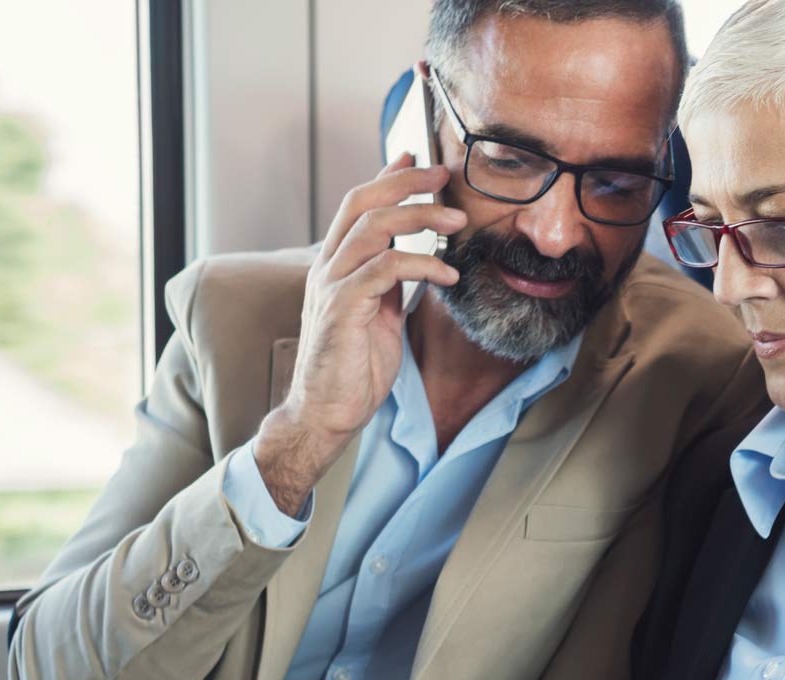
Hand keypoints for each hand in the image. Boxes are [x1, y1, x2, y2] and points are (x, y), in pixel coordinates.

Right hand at [254, 155, 464, 514]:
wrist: (327, 413)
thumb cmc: (353, 369)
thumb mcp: (379, 315)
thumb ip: (390, 282)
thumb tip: (416, 256)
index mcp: (334, 266)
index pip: (357, 206)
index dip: (388, 177)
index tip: (421, 161)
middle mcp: (327, 268)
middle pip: (362, 203)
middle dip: (405, 182)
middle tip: (445, 174)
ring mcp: (330, 286)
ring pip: (373, 228)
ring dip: (420, 218)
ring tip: (457, 223)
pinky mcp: (341, 309)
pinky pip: (383, 269)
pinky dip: (421, 265)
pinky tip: (447, 276)